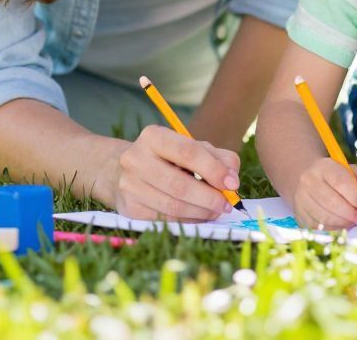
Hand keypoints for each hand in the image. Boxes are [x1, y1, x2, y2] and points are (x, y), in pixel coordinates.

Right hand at [108, 125, 241, 221]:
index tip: (233, 184)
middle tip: (227, 205)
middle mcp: (135, 159)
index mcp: (153, 136)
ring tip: (216, 211)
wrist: (124, 171)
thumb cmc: (168, 158)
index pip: (188, 153)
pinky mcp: (129, 208)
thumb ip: (218, 157)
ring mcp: (129, 185)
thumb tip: (232, 178)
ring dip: (200, 212)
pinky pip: (164, 219)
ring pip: (172, 206)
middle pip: (179, 185)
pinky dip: (188, 221)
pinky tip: (199, 217)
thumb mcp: (192, 148)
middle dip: (209, 198)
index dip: (214, 170)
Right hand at [291, 159, 356, 230]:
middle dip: (350, 214)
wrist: (312, 183)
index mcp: (324, 166)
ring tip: (351, 220)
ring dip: (343, 223)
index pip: (341, 182)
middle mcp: (308, 181)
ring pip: (325, 218)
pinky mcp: (300, 215)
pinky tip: (340, 223)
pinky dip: (334, 229)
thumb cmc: (339, 179)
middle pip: (331, 202)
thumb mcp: (356, 175)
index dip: (355, 197)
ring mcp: (301, 199)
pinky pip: (319, 228)